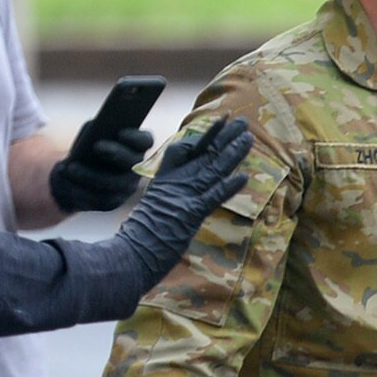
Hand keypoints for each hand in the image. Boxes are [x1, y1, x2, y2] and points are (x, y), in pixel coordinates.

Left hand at [48, 119, 156, 214]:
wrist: (77, 170)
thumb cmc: (87, 145)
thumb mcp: (91, 132)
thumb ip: (96, 129)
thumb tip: (96, 133)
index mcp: (136, 147)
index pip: (145, 141)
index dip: (137, 138)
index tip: (121, 133)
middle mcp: (137, 168)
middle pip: (133, 162)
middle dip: (117, 154)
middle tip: (98, 146)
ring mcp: (127, 187)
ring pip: (114, 183)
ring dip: (91, 175)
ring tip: (71, 167)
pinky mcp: (112, 202)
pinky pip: (99, 199)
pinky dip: (80, 190)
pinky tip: (67, 180)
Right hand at [110, 119, 252, 284]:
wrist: (128, 255)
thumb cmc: (138, 242)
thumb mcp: (151, 213)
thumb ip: (163, 203)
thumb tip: (177, 203)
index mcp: (164, 182)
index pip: (185, 153)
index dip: (203, 138)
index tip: (217, 123)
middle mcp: (174, 185)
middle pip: (202, 155)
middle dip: (223, 137)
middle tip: (240, 121)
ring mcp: (182, 198)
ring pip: (211, 170)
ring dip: (232, 153)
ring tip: (248, 137)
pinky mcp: (190, 214)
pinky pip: (212, 198)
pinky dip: (228, 187)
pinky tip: (244, 177)